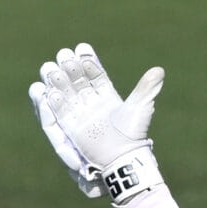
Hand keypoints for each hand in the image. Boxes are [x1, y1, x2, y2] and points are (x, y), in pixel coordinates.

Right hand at [29, 45, 163, 201]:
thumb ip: (146, 88)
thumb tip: (159, 70)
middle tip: (62, 54)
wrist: (122, 159)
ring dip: (57, 82)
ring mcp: (80, 116)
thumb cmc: (132, 136)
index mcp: (107, 98)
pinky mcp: (70, 129)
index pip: (95, 76)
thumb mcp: (140, 109)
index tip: (81, 48)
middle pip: (76, 83)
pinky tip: (46, 90)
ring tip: (49, 67)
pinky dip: (52, 103)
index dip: (88, 62)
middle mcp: (91, 105)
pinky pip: (58, 114)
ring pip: (65, 95)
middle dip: (68, 69)